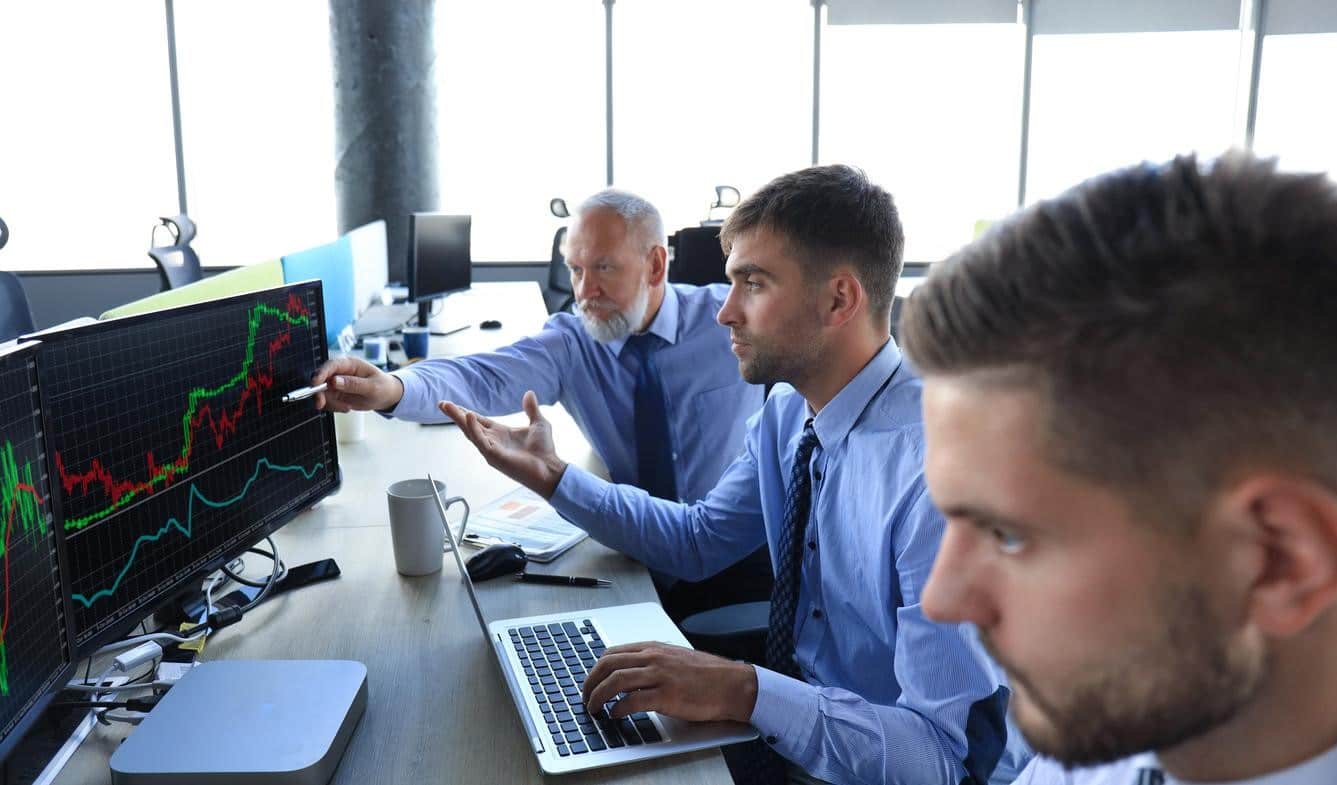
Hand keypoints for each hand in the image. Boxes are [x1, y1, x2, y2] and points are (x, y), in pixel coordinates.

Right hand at [310, 356, 403, 412]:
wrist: (386, 396)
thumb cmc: (383, 387)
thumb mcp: (372, 387)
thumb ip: (354, 384)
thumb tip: (334, 382)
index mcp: (350, 364)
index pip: (331, 365)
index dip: (320, 373)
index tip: (315, 383)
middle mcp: (340, 372)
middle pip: (320, 379)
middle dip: (319, 392)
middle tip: (321, 404)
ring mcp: (336, 383)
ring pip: (322, 393)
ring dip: (330, 403)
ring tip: (347, 408)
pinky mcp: (336, 394)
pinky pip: (327, 402)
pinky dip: (334, 407)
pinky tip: (347, 408)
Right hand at [441, 391, 567, 497]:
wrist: (551, 468)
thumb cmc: (544, 451)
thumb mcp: (539, 423)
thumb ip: (531, 409)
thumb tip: (529, 393)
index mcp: (500, 434)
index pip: (479, 421)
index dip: (466, 413)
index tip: (453, 405)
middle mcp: (493, 441)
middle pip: (469, 425)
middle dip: (455, 414)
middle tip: (442, 403)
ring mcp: (492, 449)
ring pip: (470, 432)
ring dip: (458, 419)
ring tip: (447, 406)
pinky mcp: (494, 456)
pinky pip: (480, 441)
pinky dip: (474, 429)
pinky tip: (468, 416)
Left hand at [582, 641, 757, 723]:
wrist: (732, 684)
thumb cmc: (708, 674)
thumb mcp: (675, 659)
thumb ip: (653, 662)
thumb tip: (630, 675)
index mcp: (654, 647)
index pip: (613, 652)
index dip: (596, 669)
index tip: (590, 681)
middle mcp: (654, 657)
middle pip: (608, 664)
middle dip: (590, 682)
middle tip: (585, 697)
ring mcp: (660, 675)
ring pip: (615, 681)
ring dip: (598, 696)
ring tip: (594, 708)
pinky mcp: (667, 695)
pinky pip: (632, 701)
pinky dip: (618, 709)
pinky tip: (615, 715)